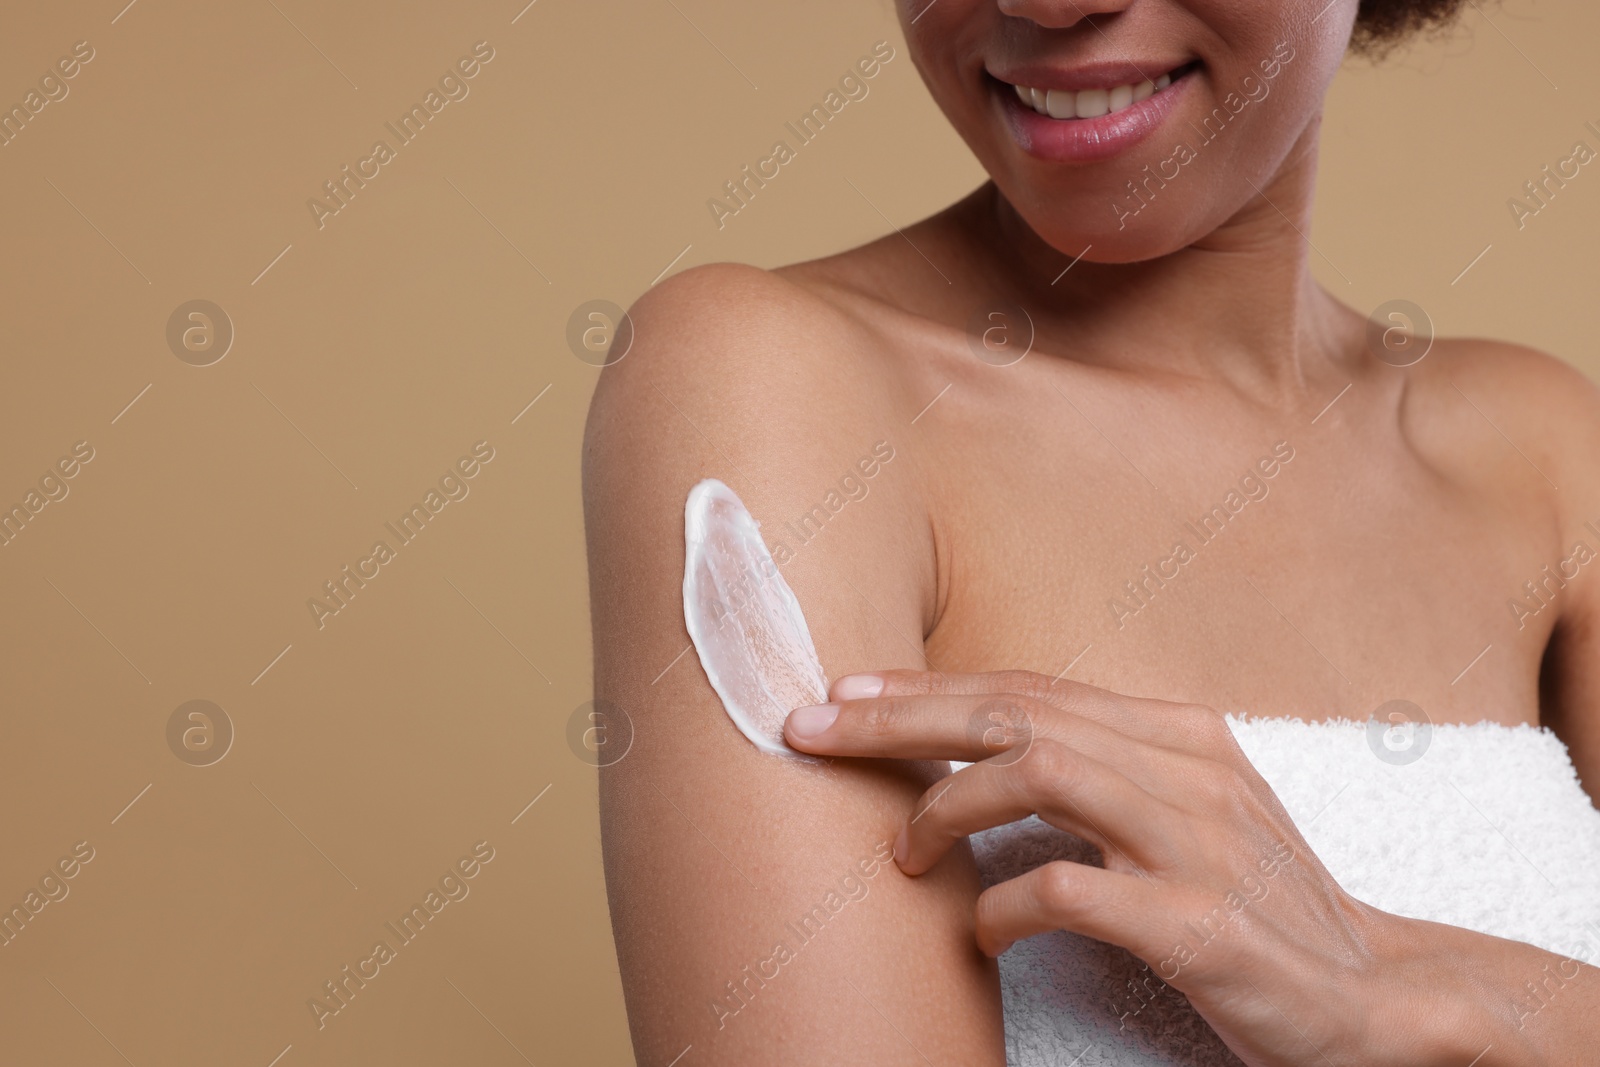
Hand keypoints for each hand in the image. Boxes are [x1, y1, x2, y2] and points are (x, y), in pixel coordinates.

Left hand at [783, 670, 1478, 1066]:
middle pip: (1016, 710)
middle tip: (812, 727)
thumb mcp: (1185, 816)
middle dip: (901, 716)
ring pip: (1040, 770)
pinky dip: (1004, 904)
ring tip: (899, 852)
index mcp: (1179, 735)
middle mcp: (1187, 769)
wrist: (1374, 995)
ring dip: (947, 803)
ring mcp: (1196, 841)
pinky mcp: (1199, 924)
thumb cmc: (1259, 906)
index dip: (929, 688)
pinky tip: (982, 932)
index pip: (1030, 688)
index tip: (847, 694)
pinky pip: (1070, 888)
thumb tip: (985, 759)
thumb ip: (1102, 776)